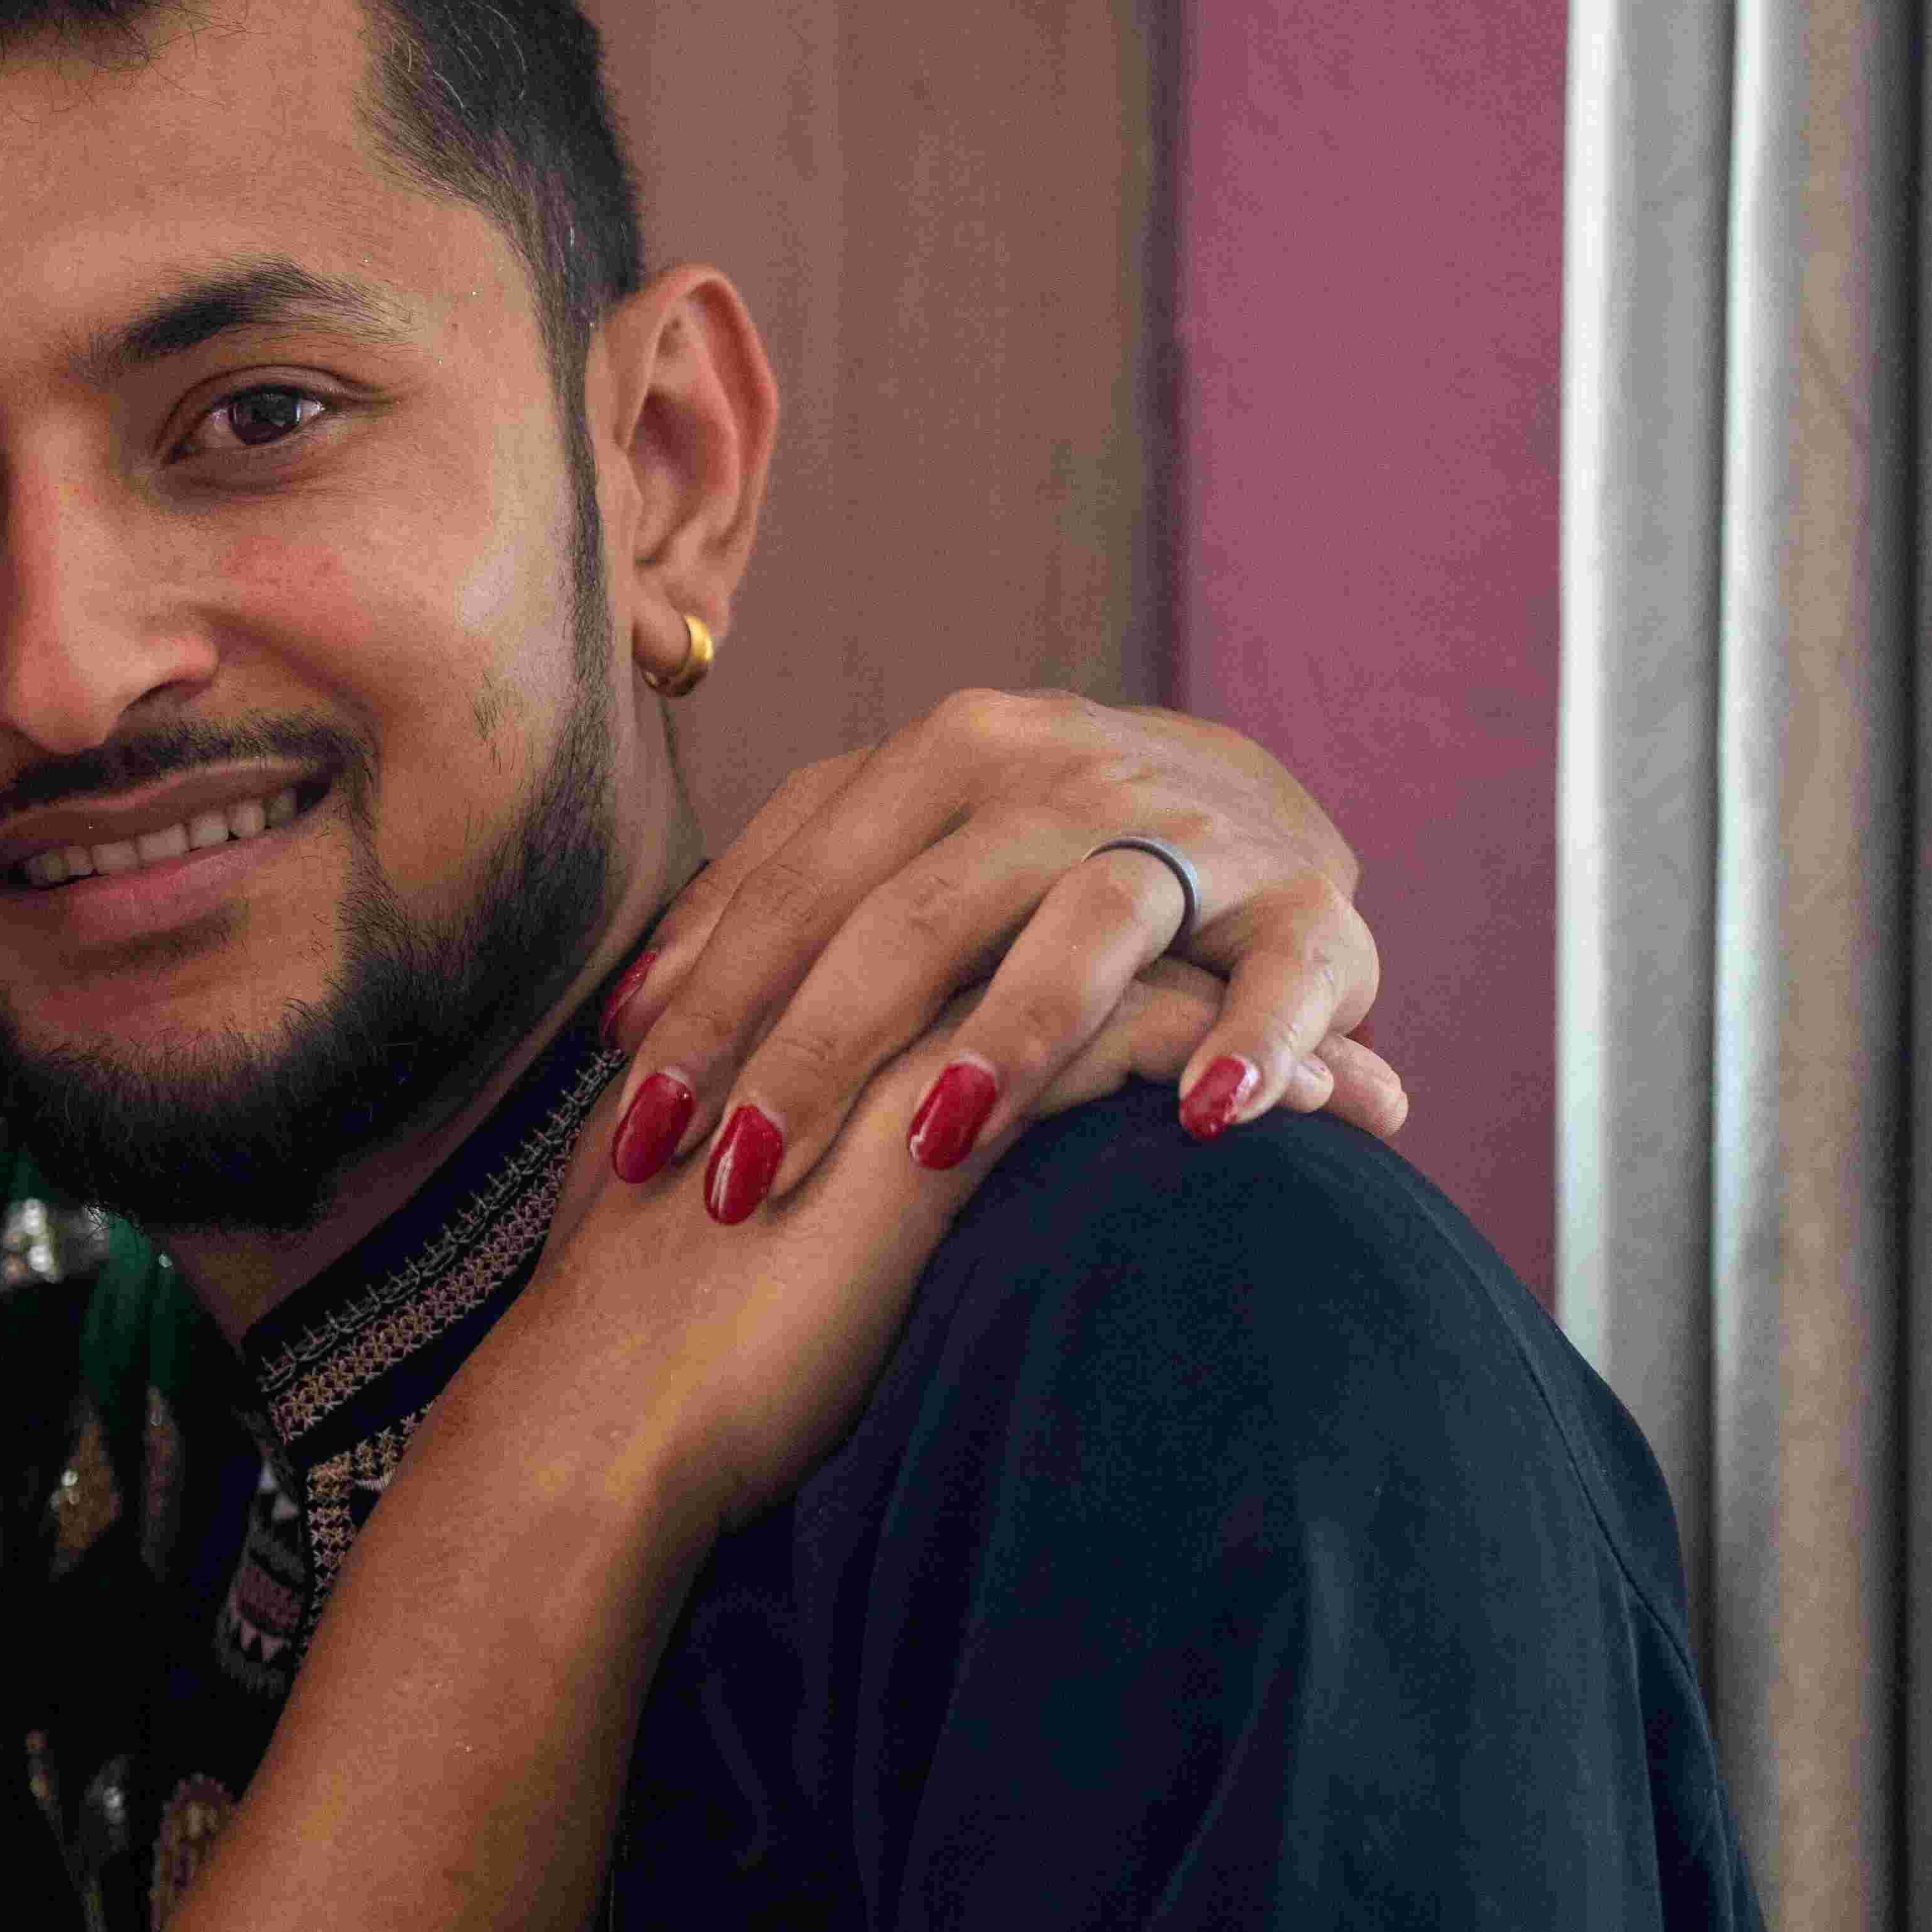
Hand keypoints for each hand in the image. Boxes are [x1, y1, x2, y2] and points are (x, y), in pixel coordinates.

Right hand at [493, 965, 1272, 1547]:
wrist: (603, 1420)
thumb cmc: (660, 1355)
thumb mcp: (732, 1217)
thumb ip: (790, 1159)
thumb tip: (838, 1184)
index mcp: (808, 1003)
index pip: (1010, 942)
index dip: (1125, 981)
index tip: (1226, 1034)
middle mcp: (851, 988)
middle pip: (1081, 928)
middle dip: (1222, 981)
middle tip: (1338, 1050)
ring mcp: (894, 1032)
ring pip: (1125, 972)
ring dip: (1257, 1024)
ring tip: (1363, 1094)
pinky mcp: (943, 1110)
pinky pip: (1133, 1045)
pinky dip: (1236, 1069)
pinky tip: (1313, 1117)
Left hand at [596, 690, 1407, 1220]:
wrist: (1238, 797)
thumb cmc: (1020, 859)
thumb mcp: (892, 849)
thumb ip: (765, 914)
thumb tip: (621, 1023)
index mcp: (944, 753)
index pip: (798, 887)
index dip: (708, 1008)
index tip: (633, 1129)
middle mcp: (1063, 772)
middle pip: (917, 914)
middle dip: (815, 1053)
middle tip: (739, 1178)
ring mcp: (1193, 832)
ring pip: (1090, 927)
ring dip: (1012, 1035)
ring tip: (933, 1139)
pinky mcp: (1310, 906)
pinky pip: (1282, 974)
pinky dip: (1252, 1041)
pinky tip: (1203, 1116)